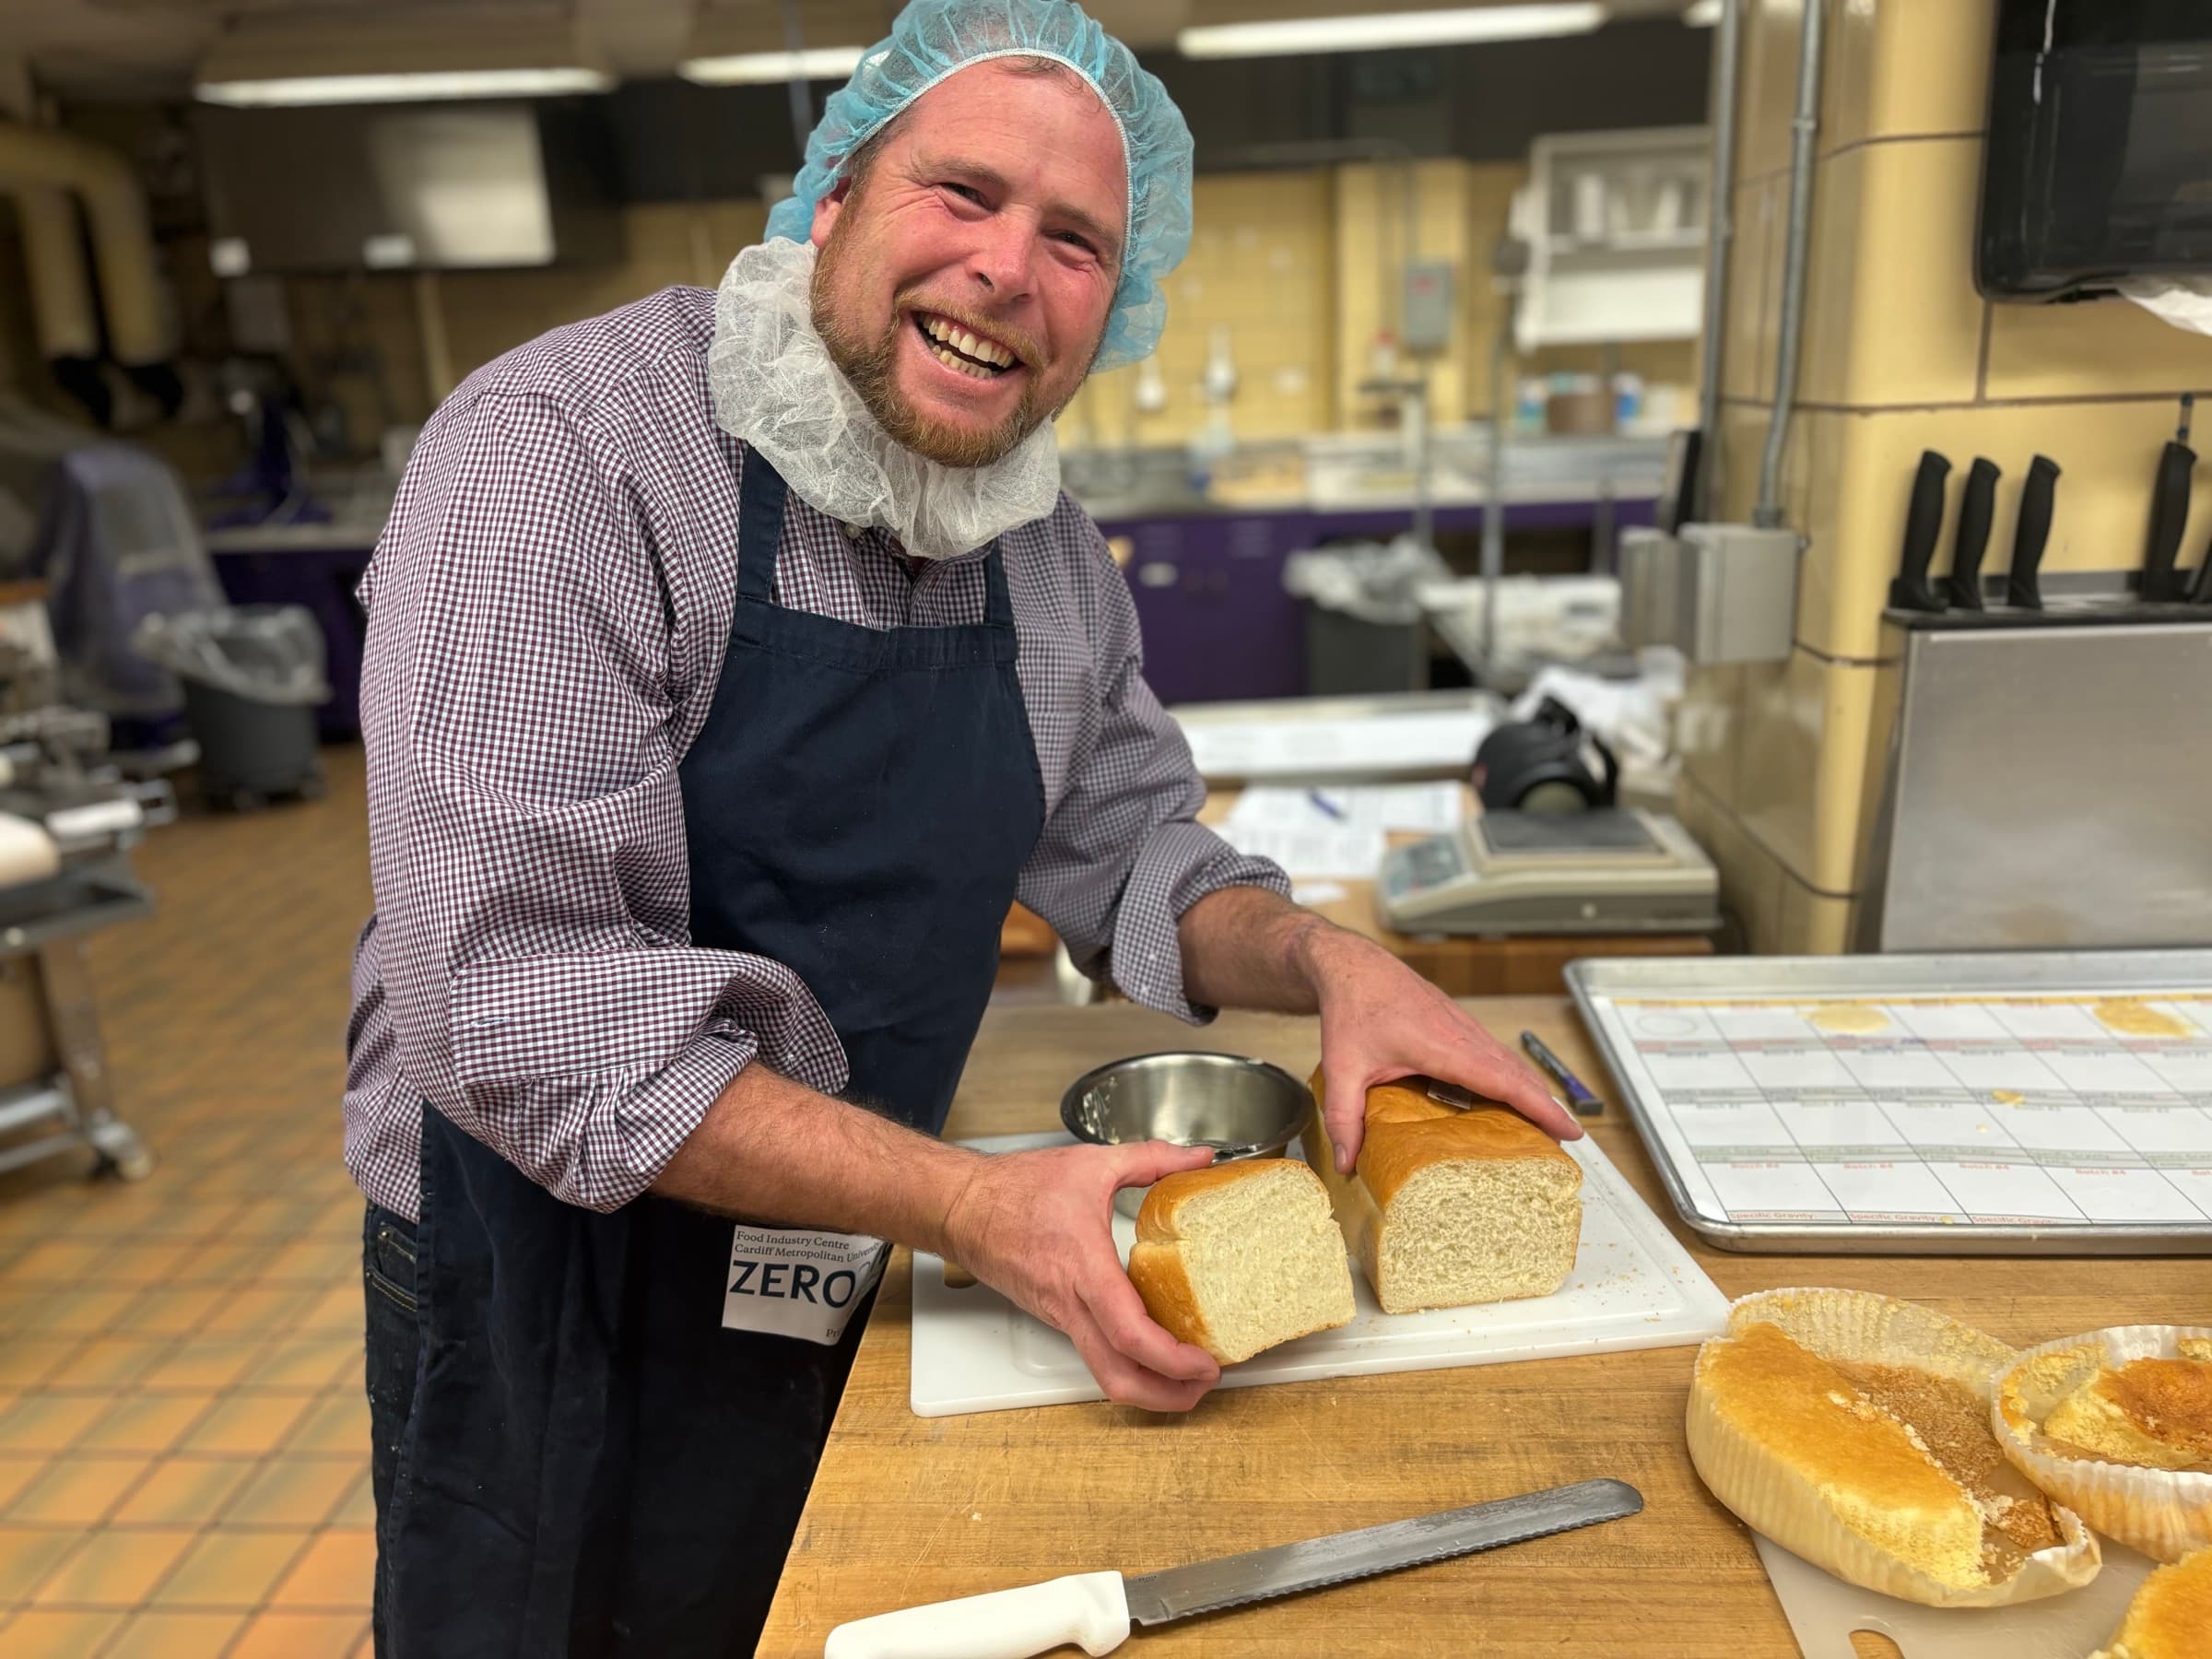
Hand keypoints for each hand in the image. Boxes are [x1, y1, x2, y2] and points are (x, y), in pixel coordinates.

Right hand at [941, 1140, 1221, 1409]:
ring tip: (1186, 1374)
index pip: (1129, 1334)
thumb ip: (1153, 1158)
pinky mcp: (1055, 1317)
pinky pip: (1094, 1352)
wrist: (962, 1207)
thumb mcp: (1093, 1163)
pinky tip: (1153, 1346)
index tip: (1204, 1363)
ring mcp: (1060, 1317)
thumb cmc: (1015, 1189)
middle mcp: (1069, 1304)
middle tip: (1204, 1385)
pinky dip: (1128, 1363)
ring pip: (1105, 1373)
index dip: (1171, 1359)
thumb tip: (1198, 1157)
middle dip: (1167, 1395)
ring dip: (1149, 1386)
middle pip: (1118, 1378)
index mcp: (1083, 1268)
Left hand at [1300, 926, 1581, 1171]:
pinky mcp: (1457, 1024)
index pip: (1506, 1082)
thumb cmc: (1352, 1007)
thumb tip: (1348, 1163)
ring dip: (1531, 1091)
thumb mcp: (1342, 1068)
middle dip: (1546, 1107)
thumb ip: (1344, 1118)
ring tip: (1545, 1125)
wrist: (1352, 964)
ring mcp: (1463, 1027)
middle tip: (1565, 1142)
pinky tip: (1508, 1094)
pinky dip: (1511, 1075)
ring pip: (1509, 1062)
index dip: (1541, 1108)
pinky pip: (1494, 1053)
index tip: (1570, 1130)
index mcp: (1444, 1047)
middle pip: (1519, 1075)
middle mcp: (1463, 1036)